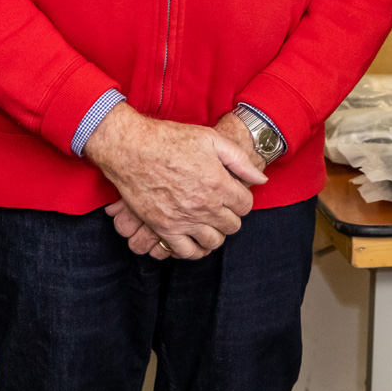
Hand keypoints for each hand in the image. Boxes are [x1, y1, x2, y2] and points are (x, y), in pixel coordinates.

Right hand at [84, 105, 265, 259]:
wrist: (131, 148)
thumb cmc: (169, 139)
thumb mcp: (210, 138)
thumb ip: (239, 160)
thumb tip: (260, 179)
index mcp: (218, 183)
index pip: (245, 205)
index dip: (242, 199)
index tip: (232, 193)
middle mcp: (204, 206)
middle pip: (232, 225)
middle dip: (230, 216)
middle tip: (220, 205)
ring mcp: (184, 220)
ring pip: (213, 242)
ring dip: (215, 233)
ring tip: (208, 221)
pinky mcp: (164, 228)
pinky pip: (187, 252)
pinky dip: (195, 249)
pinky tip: (194, 238)